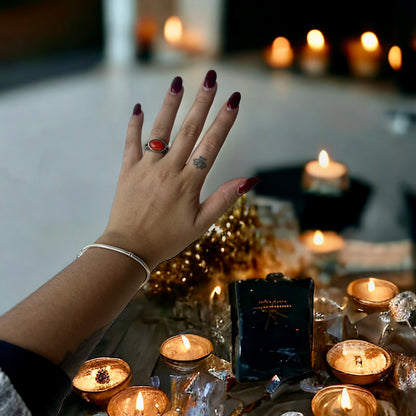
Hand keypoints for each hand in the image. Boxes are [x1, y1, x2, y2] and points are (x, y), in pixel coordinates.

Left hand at [99, 70, 257, 268]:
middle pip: (189, 130)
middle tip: (211, 78)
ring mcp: (146, 167)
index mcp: (189, 182)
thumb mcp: (201, 224)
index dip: (224, 121)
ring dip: (170, 105)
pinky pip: (131, 143)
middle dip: (202, 102)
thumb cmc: (168, 239)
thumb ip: (223, 199)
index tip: (234, 99)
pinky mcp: (128, 170)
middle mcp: (168, 169)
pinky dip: (135, 125)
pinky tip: (139, 108)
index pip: (211, 145)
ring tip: (178, 82)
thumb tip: (249, 180)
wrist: (129, 248)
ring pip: (160, 130)